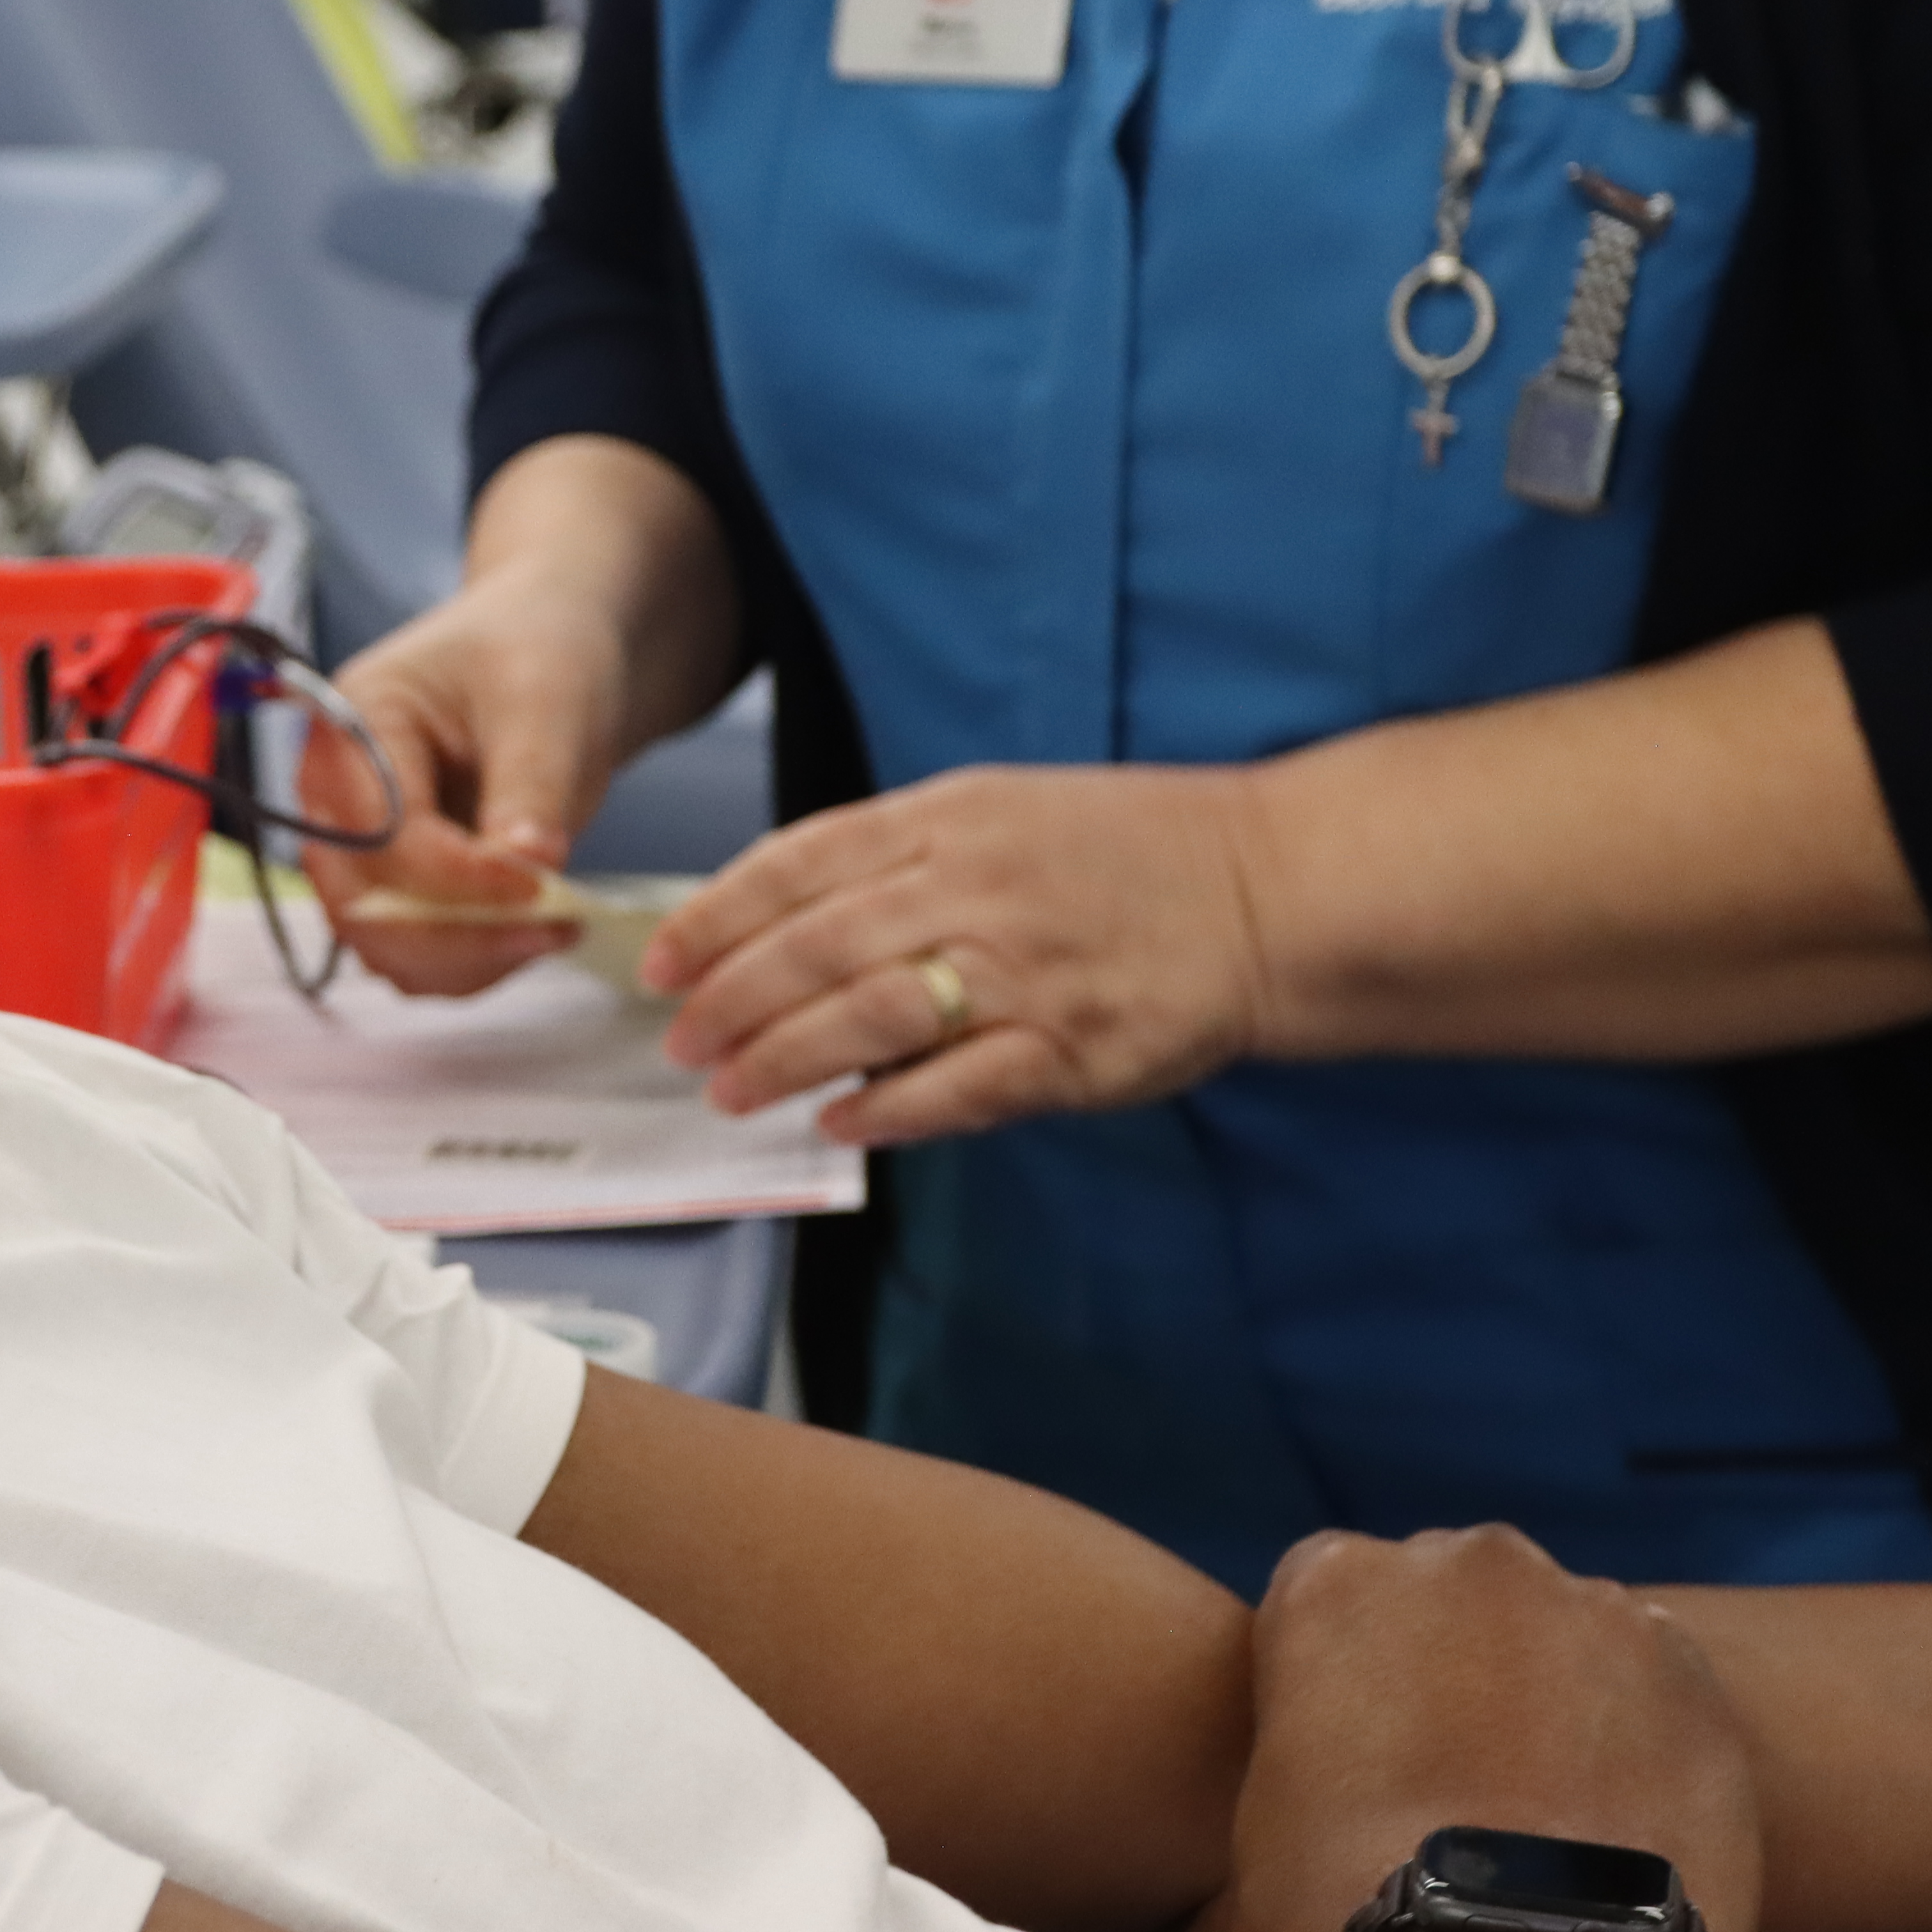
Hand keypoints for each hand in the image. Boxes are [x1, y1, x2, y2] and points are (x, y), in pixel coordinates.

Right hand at [307, 576, 629, 996]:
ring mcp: (356, 849)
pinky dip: (472, 963)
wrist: (549, 654)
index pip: (379, 832)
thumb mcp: (546, 700)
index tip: (541, 888)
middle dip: (458, 936)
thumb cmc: (538, 653)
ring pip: (383, 946)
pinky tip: (534, 932)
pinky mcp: (394, 887)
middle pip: (360, 905)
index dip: (456, 877)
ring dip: (468, 960)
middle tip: (555, 928)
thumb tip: (528, 866)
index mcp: (351, 724)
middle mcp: (333, 795)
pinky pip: (416, 955)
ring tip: (557, 928)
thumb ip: (530, 781)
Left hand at [637, 762, 1275, 1143]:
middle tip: (680, 1042)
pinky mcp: (1072, 1046)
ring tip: (731, 1090)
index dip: (714, 918)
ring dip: (783, 1059)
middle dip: (728, 1000)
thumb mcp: (998, 809)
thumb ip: (895, 856)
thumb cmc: (1126, 851)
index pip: (795, 864)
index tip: (660, 961)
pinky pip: (957, 1086)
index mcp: (950, 817)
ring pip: (867, 1017)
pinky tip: (838, 1122)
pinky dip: (888, 1109)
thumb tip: (784, 918)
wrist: (1271, 889)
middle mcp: (976, 886)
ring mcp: (1024, 969)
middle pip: (813, 947)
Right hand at [1183, 1526, 1762, 1931]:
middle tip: (1457, 1787)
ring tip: (1548, 1816)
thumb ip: (1244, 1827)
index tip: (1359, 1756)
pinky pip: (1659, 1685)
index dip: (1347, 1682)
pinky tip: (1620, 1821)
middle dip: (1455, 1671)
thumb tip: (1211, 1905)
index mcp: (1329, 1582)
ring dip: (1554, 1699)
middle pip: (1455, 1600)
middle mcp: (1460, 1563)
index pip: (1333, 1598)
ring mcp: (1586, 1607)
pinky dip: (1644, 1737)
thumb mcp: (1234, 1871)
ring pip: (1564, 1636)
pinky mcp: (1687, 1671)